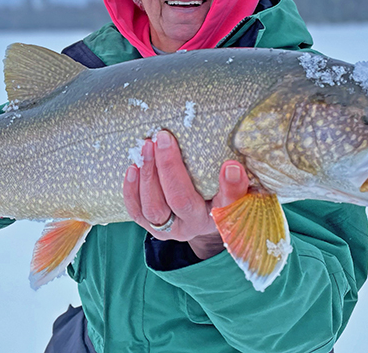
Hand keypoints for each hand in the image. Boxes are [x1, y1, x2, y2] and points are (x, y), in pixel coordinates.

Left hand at [123, 130, 248, 259]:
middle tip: (164, 137)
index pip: (227, 203)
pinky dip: (131, 191)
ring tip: (147, 147)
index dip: (230, 187)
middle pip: (179, 201)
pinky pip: (137, 212)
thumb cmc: (217, 195)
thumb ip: (235, 181)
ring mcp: (169, 230)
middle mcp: (193, 226)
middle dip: (169, 167)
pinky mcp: (151, 226)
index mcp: (219, 216)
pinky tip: (132, 168)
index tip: (231, 165)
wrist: (200, 215)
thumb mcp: (232, 189)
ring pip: (153, 208)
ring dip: (148, 175)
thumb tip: (232, 167)